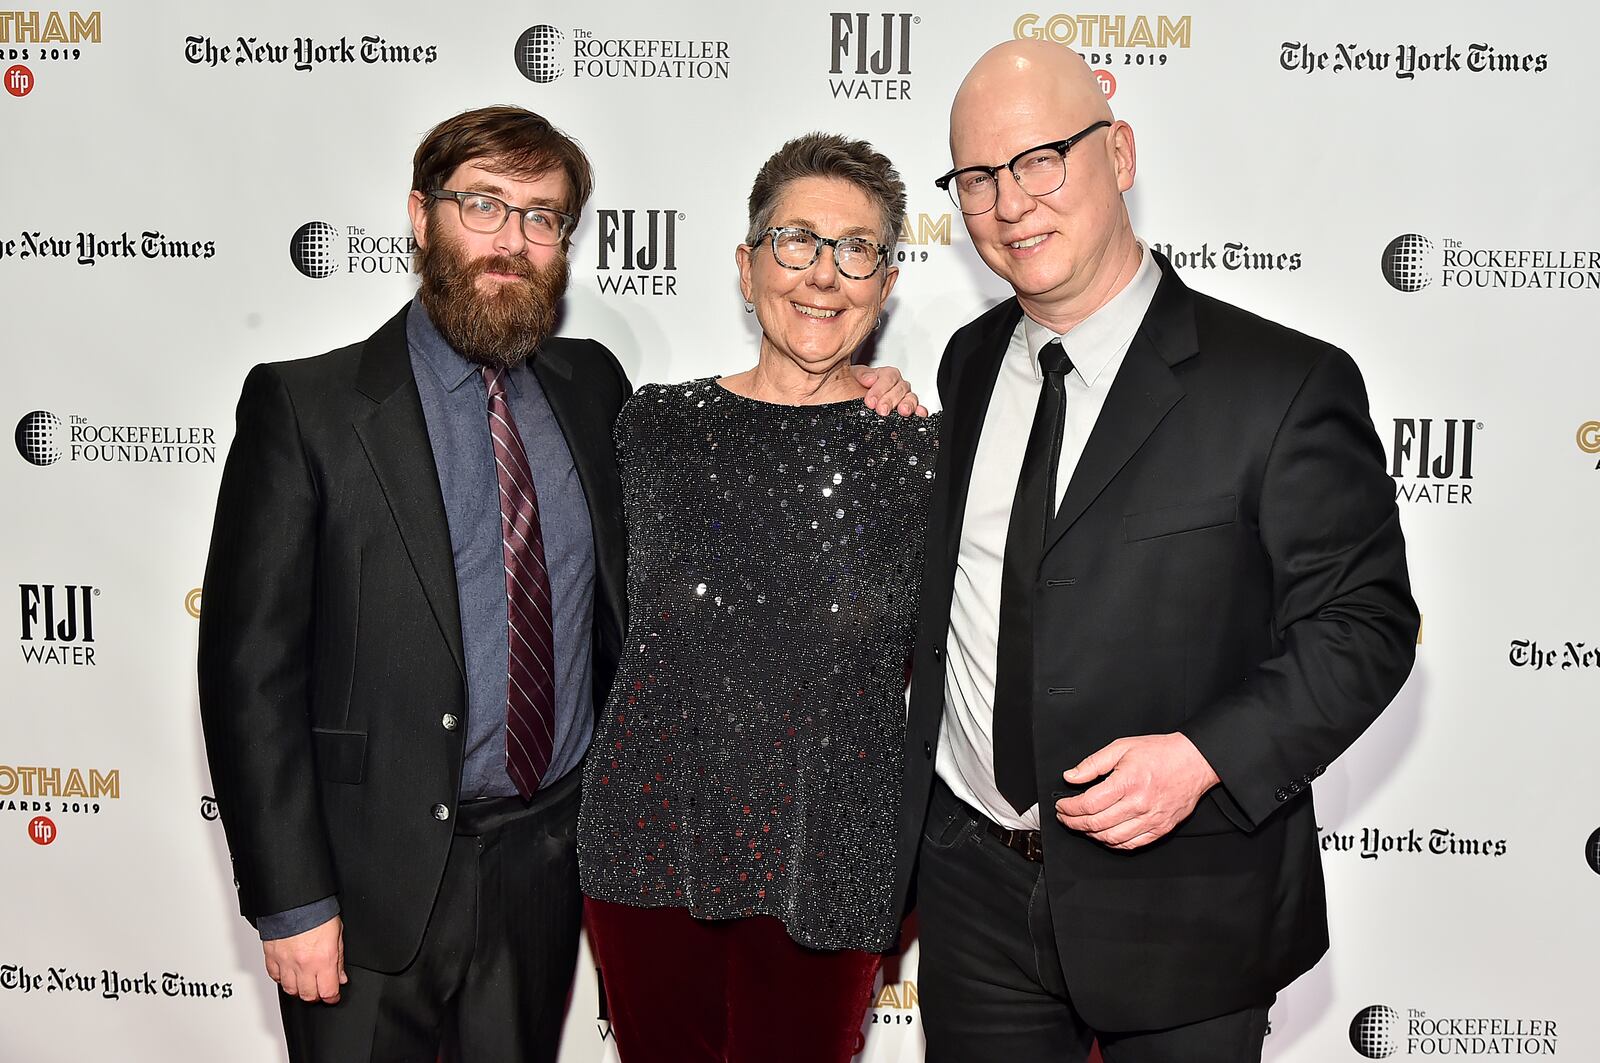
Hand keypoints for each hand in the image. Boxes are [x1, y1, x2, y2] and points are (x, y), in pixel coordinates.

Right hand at [263, 915, 346, 1003]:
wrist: (296, 900)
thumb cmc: (318, 912)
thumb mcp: (338, 934)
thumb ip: (339, 959)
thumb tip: (340, 977)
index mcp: (323, 959)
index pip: (327, 992)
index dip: (332, 997)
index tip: (333, 996)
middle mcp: (303, 964)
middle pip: (308, 995)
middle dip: (316, 995)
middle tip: (320, 989)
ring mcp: (286, 962)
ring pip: (290, 990)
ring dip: (299, 989)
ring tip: (305, 982)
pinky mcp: (272, 957)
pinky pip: (275, 977)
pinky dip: (282, 979)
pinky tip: (289, 973)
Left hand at [851, 364, 928, 417]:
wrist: (843, 402)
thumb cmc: (845, 390)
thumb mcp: (849, 378)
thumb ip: (860, 375)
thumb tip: (870, 379)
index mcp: (881, 375)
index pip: (889, 376)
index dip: (880, 388)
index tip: (870, 401)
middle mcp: (893, 386)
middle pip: (901, 388)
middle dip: (890, 400)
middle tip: (881, 410)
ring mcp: (900, 400)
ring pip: (911, 398)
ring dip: (907, 404)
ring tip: (902, 411)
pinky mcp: (903, 414)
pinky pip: (916, 410)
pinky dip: (919, 412)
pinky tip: (919, 414)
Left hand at [1054, 734, 1220, 849]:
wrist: (1194, 761)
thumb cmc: (1160, 752)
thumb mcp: (1121, 747)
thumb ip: (1093, 764)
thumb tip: (1071, 776)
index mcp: (1128, 782)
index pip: (1089, 803)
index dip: (1069, 808)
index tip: (1061, 806)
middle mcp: (1139, 804)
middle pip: (1096, 823)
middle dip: (1074, 823)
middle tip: (1065, 818)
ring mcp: (1151, 819)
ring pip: (1112, 838)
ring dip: (1091, 834)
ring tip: (1082, 825)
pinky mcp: (1160, 828)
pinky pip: (1131, 844)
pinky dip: (1113, 843)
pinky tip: (1104, 834)